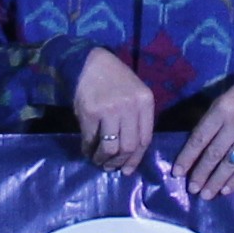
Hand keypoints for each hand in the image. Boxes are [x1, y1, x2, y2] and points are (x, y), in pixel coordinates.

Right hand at [71, 45, 158, 172]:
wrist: (91, 62)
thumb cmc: (115, 81)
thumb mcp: (135, 95)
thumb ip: (137, 120)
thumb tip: (130, 157)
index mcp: (145, 102)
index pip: (146, 139)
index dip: (136, 159)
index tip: (127, 169)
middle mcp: (130, 106)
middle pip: (129, 147)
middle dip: (119, 162)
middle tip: (111, 167)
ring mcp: (110, 109)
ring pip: (111, 148)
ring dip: (104, 159)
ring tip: (99, 160)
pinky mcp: (90, 112)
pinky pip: (91, 140)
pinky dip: (89, 150)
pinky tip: (88, 150)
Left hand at [167, 83, 233, 199]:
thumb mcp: (221, 103)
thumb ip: (208, 123)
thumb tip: (193, 152)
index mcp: (221, 110)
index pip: (200, 138)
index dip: (188, 157)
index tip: (178, 173)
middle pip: (215, 153)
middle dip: (201, 173)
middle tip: (192, 189)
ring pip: (231, 162)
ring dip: (217, 181)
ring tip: (206, 195)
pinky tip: (226, 190)